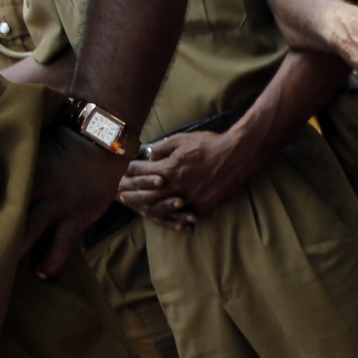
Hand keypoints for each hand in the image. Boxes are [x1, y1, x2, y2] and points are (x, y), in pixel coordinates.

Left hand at [21, 127, 128, 276]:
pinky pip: (63, 243)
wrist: (104, 146)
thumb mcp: (37, 142)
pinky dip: (53, 259)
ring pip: (34, 229)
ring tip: (2, 269)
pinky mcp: (78, 217)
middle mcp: (41, 186)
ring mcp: (60, 204)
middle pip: (11, 209)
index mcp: (27, 165)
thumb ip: (16, 155)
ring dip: (18, 248)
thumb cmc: (65, 141)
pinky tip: (43, 273)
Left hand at [117, 130, 254, 230]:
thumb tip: (151, 156)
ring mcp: (190, 198)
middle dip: (133, 194)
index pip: (141, 171)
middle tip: (122, 195)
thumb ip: (163, 148)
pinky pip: (184, 214)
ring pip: (164, 208)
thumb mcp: (182, 139)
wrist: (236, 156)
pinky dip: (174, 217)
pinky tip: (167, 217)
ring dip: (150, 208)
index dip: (129, 171)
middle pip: (147, 194)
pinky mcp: (203, 205)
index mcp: (169, 168)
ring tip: (141, 209)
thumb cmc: (209, 144)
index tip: (121, 172)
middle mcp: (176, 186)